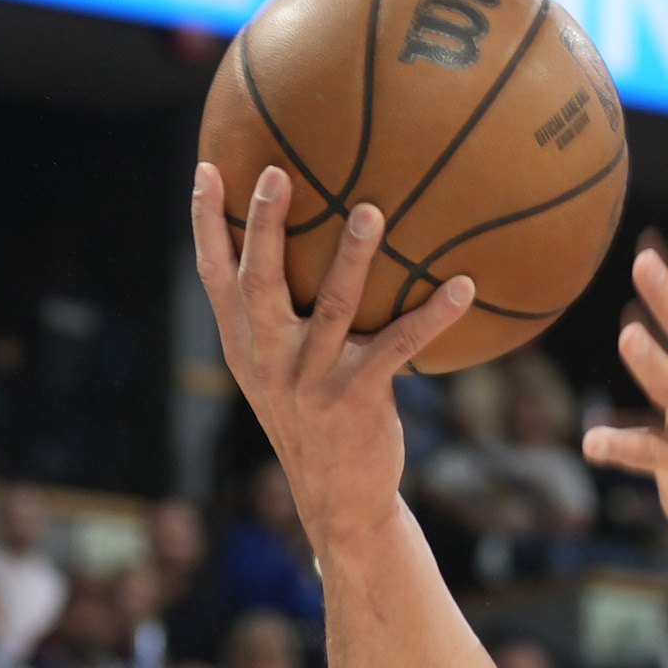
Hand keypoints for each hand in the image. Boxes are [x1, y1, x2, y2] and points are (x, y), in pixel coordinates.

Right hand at [188, 162, 468, 550]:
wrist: (338, 499)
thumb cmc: (312, 422)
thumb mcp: (275, 375)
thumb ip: (271, 322)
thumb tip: (285, 253)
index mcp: (245, 345)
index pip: (216, 276)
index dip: (206, 223)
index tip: (205, 168)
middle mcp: (270, 359)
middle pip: (260, 282)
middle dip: (264, 225)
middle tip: (276, 173)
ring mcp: (312, 380)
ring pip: (333, 307)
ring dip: (352, 257)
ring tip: (370, 211)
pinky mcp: (357, 398)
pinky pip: (399, 346)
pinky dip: (432, 315)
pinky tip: (461, 287)